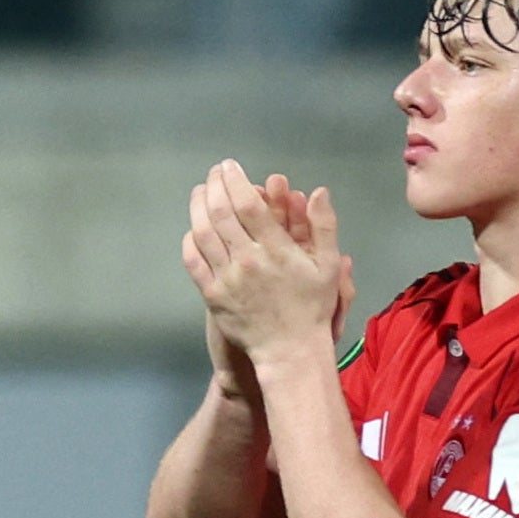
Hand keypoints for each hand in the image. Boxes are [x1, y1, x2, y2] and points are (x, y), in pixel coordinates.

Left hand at [186, 164, 351, 371]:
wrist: (289, 351)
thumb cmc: (313, 307)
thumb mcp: (328, 265)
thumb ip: (323, 226)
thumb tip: (318, 191)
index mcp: (277, 249)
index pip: (249, 206)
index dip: (236, 181)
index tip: (230, 166)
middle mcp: (248, 260)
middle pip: (222, 214)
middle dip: (215, 187)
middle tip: (214, 172)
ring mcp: (227, 279)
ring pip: (204, 234)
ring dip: (198, 208)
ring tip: (200, 191)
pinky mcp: (212, 296)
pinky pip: (194, 263)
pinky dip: (190, 241)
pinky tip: (192, 228)